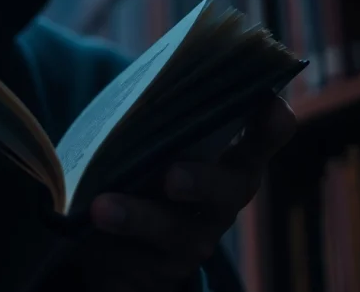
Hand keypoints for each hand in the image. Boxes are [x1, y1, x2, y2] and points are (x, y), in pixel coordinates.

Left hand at [72, 95, 296, 291]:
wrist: (120, 234)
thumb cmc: (145, 163)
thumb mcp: (155, 138)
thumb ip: (158, 116)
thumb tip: (135, 91)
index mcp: (229, 159)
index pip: (259, 140)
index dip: (270, 126)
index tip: (272, 106)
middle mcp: (221, 199)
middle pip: (226, 191)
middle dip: (201, 182)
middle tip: (172, 178)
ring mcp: (193, 236)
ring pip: (173, 229)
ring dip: (138, 217)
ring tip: (102, 208)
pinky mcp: (161, 267)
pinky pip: (140, 261)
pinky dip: (112, 245)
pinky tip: (87, 225)